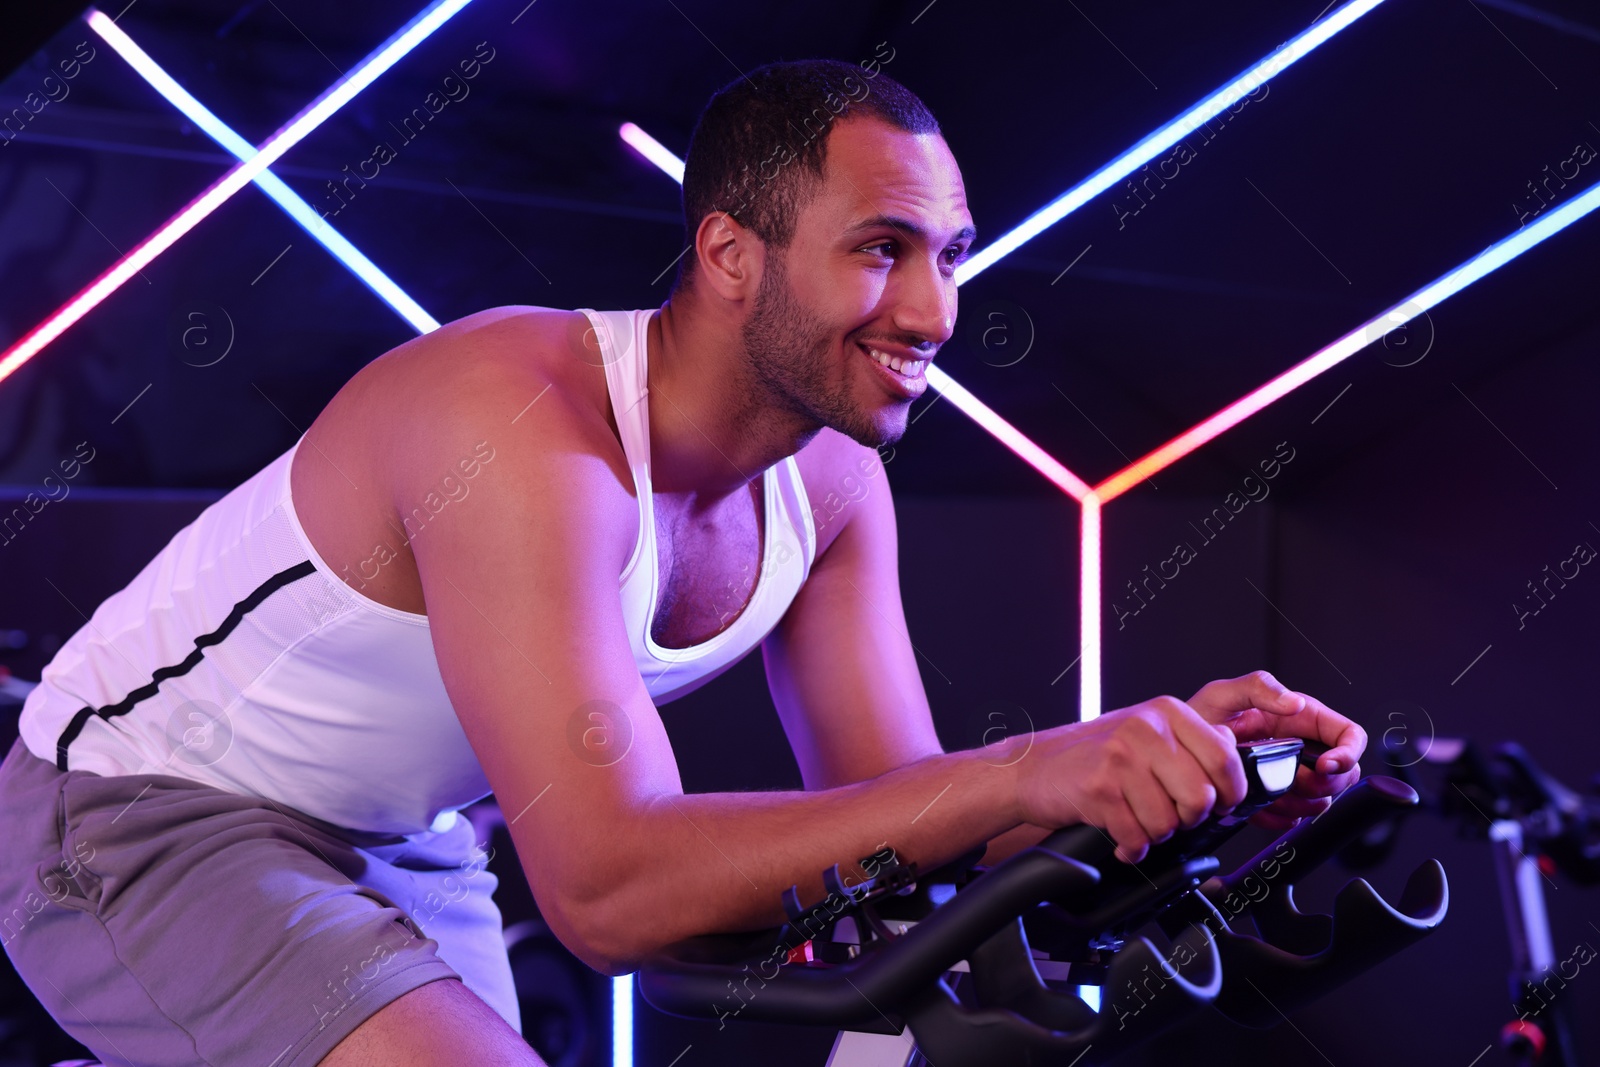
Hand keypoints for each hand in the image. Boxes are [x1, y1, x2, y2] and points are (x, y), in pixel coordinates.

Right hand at [1016, 693, 1246, 864]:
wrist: (1033, 767)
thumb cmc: (1093, 755)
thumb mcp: (1148, 732)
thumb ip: (1192, 739)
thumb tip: (1234, 747)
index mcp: (1167, 712)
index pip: (1225, 757)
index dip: (1229, 793)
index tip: (1219, 804)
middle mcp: (1146, 728)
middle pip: (1201, 796)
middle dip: (1188, 819)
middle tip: (1169, 816)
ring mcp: (1121, 756)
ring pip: (1169, 822)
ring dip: (1155, 834)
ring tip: (1137, 820)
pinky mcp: (1100, 787)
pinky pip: (1137, 836)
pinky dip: (1131, 846)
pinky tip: (1120, 834)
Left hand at [1187, 670, 1365, 831]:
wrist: (1174, 751)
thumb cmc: (1197, 718)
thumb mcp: (1223, 694)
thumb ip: (1259, 688)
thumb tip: (1295, 703)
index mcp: (1299, 719)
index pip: (1349, 735)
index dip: (1347, 753)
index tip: (1325, 765)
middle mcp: (1300, 747)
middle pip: (1343, 774)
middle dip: (1326, 783)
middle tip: (1295, 783)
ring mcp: (1289, 776)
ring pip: (1322, 799)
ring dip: (1302, 803)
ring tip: (1271, 792)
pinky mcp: (1274, 800)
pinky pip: (1293, 819)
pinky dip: (1280, 818)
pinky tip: (1259, 807)